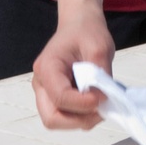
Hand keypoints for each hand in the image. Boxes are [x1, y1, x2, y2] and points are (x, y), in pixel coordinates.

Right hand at [32, 1, 113, 130]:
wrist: (79, 24)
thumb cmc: (87, 31)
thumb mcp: (99, 46)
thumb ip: (100, 73)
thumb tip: (102, 99)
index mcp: (47, 67)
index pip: (60, 97)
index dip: (82, 103)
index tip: (103, 97)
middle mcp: (41, 83)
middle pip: (51, 117)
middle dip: (78, 120)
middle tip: (102, 109)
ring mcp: (46, 91)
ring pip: (57, 120)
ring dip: (81, 119)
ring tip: (101, 105)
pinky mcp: (55, 96)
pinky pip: (65, 115)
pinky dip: (81, 115)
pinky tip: (96, 102)